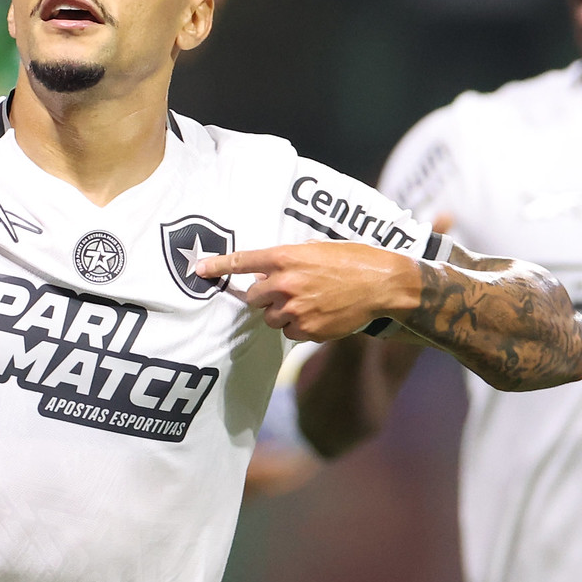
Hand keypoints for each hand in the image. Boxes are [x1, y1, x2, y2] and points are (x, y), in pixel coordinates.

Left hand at [198, 242, 421, 341]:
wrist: (383, 284)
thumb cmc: (354, 260)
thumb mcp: (319, 248)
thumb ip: (291, 258)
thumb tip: (271, 269)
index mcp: (287, 257)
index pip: (243, 261)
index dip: (218, 265)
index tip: (199, 269)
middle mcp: (286, 284)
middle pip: (253, 297)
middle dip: (265, 296)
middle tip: (287, 292)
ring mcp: (296, 309)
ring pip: (271, 318)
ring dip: (282, 314)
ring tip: (309, 303)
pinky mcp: (308, 330)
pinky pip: (290, 333)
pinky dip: (299, 328)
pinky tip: (320, 315)